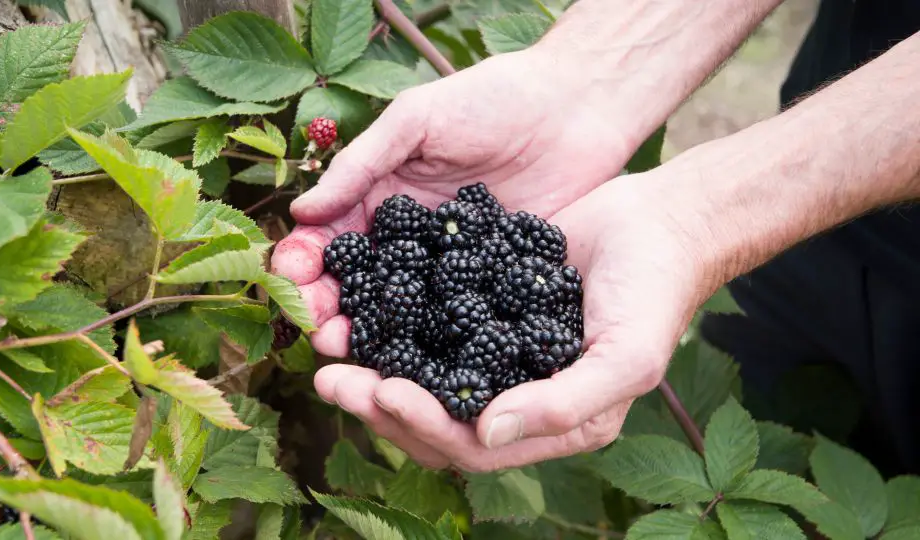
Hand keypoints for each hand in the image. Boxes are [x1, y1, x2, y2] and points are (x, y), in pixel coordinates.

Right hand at [273, 47, 643, 353]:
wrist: (577, 106)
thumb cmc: (491, 98)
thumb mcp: (416, 120)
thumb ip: (362, 165)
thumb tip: (301, 212)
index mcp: (382, 197)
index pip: (330, 238)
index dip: (305, 262)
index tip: (292, 282)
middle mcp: (411, 240)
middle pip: (360, 285)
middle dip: (331, 310)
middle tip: (320, 333)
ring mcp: (453, 267)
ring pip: (404, 311)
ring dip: (373, 335)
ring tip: (352, 352)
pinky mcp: (495, 284)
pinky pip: (459, 317)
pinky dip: (435, 341)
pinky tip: (417, 361)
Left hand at [284, 169, 712, 470]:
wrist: (661, 222)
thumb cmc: (655, 292)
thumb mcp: (626, 356)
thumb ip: (564, 405)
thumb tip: (488, 432)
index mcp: (553, 422)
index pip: (474, 445)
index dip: (423, 424)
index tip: (381, 390)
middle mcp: (519, 397)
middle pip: (436, 419)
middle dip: (380, 404)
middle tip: (329, 377)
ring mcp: (497, 355)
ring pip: (422, 378)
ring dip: (374, 369)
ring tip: (330, 351)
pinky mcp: (484, 311)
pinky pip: (429, 329)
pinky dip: (393, 327)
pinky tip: (359, 308)